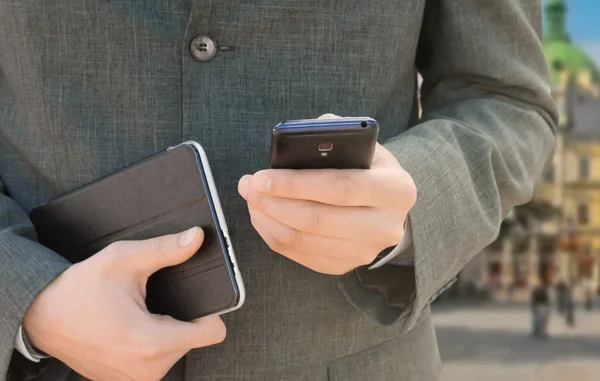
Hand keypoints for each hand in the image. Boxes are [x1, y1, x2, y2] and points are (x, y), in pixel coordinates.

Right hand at [23, 227, 225, 380]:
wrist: (43, 315)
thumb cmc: (81, 288)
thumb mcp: (125, 260)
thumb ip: (166, 249)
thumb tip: (196, 238)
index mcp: (152, 341)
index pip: (212, 333)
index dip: (210, 312)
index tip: (195, 299)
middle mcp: (147, 369)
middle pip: (193, 339)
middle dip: (180, 318)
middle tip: (152, 302)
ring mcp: (136, 379)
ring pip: (176, 349)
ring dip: (165, 331)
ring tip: (137, 314)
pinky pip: (156, 360)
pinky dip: (150, 344)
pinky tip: (130, 328)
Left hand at [238, 114, 416, 274]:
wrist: (384, 203)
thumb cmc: (364, 166)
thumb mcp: (359, 144)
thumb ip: (330, 138)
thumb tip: (290, 143)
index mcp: (396, 189)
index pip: (340, 188)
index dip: (295, 184)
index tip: (260, 177)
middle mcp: (386, 226)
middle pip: (318, 220)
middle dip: (274, 202)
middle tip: (248, 187)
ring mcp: (366, 251)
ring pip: (305, 240)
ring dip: (269, 219)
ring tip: (252, 198)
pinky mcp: (345, 265)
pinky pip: (300, 254)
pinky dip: (274, 235)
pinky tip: (263, 216)